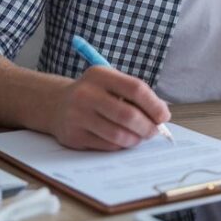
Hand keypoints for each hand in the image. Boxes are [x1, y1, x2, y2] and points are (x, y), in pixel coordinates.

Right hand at [48, 66, 170, 150]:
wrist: (56, 104)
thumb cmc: (94, 94)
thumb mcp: (110, 83)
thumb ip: (134, 95)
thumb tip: (161, 114)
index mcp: (100, 75)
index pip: (135, 88)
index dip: (154, 104)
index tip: (164, 116)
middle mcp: (86, 93)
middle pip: (128, 114)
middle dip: (147, 127)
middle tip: (154, 131)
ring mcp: (77, 116)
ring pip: (118, 134)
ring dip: (136, 139)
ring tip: (140, 136)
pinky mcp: (73, 136)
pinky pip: (107, 145)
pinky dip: (121, 145)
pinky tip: (123, 140)